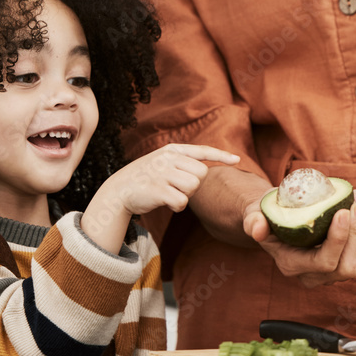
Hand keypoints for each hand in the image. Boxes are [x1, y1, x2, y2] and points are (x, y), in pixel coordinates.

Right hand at [82, 144, 239, 251]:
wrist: (119, 190)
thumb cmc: (146, 178)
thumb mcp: (162, 162)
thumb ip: (181, 162)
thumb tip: (204, 170)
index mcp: (172, 150)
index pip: (202, 150)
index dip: (221, 155)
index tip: (237, 160)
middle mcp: (168, 158)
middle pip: (202, 174)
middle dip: (194, 184)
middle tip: (177, 187)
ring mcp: (162, 172)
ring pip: (194, 187)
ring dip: (185, 196)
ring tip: (170, 193)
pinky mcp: (158, 189)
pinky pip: (182, 201)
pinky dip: (178, 206)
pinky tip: (166, 202)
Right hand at [243, 189, 355, 287]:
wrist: (274, 219)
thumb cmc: (266, 214)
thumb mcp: (253, 215)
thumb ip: (253, 222)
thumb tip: (257, 229)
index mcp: (292, 265)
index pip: (323, 262)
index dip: (337, 239)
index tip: (342, 211)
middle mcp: (313, 275)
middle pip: (347, 268)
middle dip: (355, 236)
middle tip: (354, 205)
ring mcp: (330, 271)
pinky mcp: (342, 261)